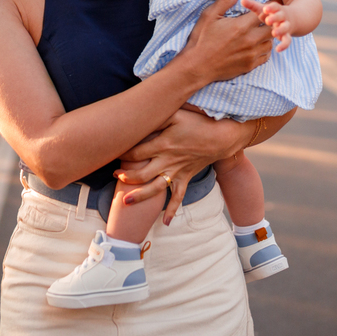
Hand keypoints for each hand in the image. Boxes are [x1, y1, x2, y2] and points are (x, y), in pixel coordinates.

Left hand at [114, 109, 245, 224]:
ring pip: (155, 188)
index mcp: (164, 144)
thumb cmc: (198, 122)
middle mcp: (168, 161)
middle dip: (126, 177)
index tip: (114, 151)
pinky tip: (166, 222)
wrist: (222, 136)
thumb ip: (158, 116)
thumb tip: (141, 115)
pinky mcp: (186, 178)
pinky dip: (172, 210)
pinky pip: (178, 197)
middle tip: (114, 175)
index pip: (137, 152)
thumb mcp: (177, 114)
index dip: (123, 153)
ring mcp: (177, 172)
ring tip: (125, 201)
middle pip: (142, 174)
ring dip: (140, 196)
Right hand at [180, 0, 271, 82]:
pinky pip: (266, 55)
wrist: (197, 66)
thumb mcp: (209, 15)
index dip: (266, 8)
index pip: (264, 12)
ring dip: (268, 35)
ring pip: (270, 42)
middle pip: (272, 28)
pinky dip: (265, 49)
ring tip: (260, 31)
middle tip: (266, 18)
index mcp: (241, 26)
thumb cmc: (201, 39)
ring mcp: (251, 54)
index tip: (264, 7)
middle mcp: (250, 40)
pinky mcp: (250, 65)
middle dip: (270, 22)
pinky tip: (257, 44)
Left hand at [241, 0, 291, 51]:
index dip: (271, 8)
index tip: (265, 9)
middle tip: (268, 21)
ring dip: (280, 30)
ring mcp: (285, 27)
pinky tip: (278, 50)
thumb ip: (252, 5)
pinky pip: (287, 41)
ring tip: (274, 33)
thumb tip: (242, 0)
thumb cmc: (270, 13)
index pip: (275, 6)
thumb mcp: (261, 9)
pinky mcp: (286, 36)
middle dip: (275, 18)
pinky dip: (284, 45)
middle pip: (281, 16)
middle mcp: (282, 17)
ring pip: (285, 28)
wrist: (291, 18)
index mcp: (276, 9)